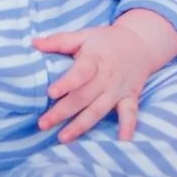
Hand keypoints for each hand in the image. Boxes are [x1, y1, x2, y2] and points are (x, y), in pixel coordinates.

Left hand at [30, 9, 176, 141]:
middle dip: (63, 112)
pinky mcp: (130, 97)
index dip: (67, 83)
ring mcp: (118, 90)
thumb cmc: (107, 40)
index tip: (51, 93)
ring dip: (82, 125)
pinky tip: (123, 141)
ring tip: (63, 137)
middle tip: (43, 124)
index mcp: (94, 60)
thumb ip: (59, 40)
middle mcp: (106, 78)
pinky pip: (130, 114)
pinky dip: (128, 127)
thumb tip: (34, 43)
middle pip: (83, 97)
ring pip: (98, 110)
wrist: (141, 43)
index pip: (80, 73)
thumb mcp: (84, 35)